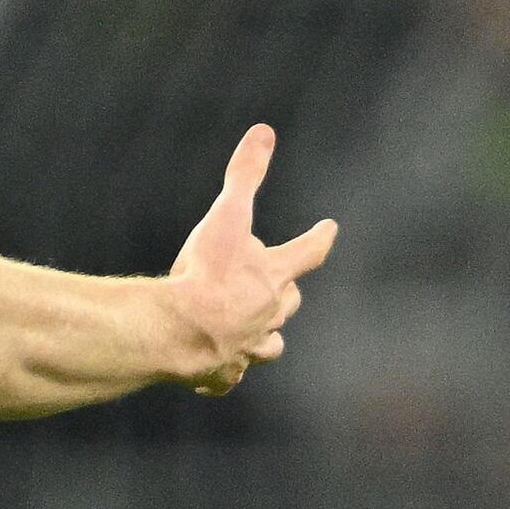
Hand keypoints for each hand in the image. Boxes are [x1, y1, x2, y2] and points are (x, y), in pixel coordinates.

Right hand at [166, 125, 338, 394]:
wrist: (179, 331)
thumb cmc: (206, 272)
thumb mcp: (226, 216)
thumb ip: (245, 175)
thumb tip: (265, 132)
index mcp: (273, 278)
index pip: (308, 252)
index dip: (319, 238)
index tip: (329, 228)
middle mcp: (268, 316)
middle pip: (289, 301)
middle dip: (286, 292)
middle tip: (281, 284)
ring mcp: (247, 348)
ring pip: (269, 344)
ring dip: (266, 336)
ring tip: (256, 332)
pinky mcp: (223, 374)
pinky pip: (230, 376)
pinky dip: (227, 372)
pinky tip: (219, 374)